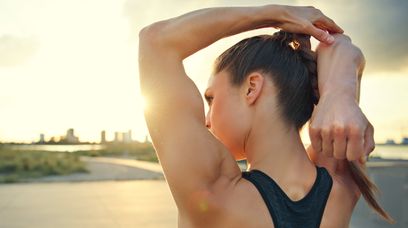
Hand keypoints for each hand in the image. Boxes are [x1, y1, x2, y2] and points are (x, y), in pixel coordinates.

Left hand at [273, 5, 343, 43]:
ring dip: (322, 27)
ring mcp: (306, 13)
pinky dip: (315, 26)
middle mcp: (313, 12)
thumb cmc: (291, 21)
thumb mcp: (306, 29)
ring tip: (325, 32)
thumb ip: (319, 35)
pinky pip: (311, 21)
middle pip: (325, 21)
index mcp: (317, 15)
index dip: (336, 29)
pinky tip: (312, 29)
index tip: (342, 34)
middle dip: (331, 28)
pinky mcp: (299, 15)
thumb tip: (332, 40)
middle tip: (336, 34)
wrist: (276, 14)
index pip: (330, 23)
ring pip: (318, 21)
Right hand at [309, 34, 372, 162]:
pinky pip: (316, 147)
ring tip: (333, 138)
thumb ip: (368, 145)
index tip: (352, 145)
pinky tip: (325, 136)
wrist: (337, 96)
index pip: (352, 156)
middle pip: (339, 155)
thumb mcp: (366, 127)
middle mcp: (340, 129)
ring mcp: (325, 129)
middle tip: (342, 141)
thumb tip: (361, 161)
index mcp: (355, 130)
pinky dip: (320, 145)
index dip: (353, 153)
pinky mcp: (313, 128)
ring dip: (331, 148)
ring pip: (327, 153)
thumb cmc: (354, 114)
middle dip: (342, 151)